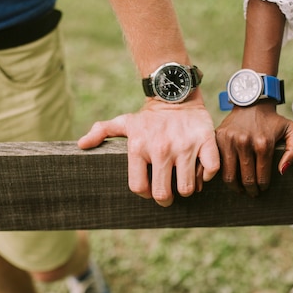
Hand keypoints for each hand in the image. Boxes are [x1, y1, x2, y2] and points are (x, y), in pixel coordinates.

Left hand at [78, 96, 219, 206]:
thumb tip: (81, 145)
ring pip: (188, 188)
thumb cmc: (149, 117)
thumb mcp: (124, 122)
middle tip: (168, 191)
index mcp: (138, 148)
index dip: (145, 194)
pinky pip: (210, 170)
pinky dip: (207, 175)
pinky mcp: (205, 141)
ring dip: (187, 188)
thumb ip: (102, 132)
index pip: (139, 188)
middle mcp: (161, 149)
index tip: (150, 189)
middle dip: (166, 198)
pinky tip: (200, 168)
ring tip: (185, 179)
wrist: (176, 94)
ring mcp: (184, 146)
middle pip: (163, 194)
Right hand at [215, 100, 292, 196]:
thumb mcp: (292, 130)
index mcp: (263, 143)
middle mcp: (244, 142)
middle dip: (251, 190)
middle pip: (246, 179)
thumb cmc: (272, 120)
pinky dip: (222, 175)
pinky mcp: (218, 138)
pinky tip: (230, 178)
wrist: (251, 102)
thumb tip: (282, 171)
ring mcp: (229, 141)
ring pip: (229, 176)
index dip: (263, 187)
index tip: (263, 189)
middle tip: (253, 193)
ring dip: (236, 187)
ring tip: (241, 189)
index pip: (261, 177)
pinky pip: (218, 164)